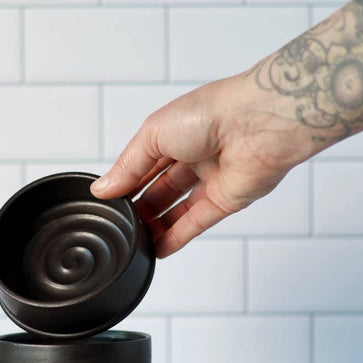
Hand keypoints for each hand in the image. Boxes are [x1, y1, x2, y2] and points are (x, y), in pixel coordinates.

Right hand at [90, 73, 315, 257]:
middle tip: (120, 224)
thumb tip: (103, 188)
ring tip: (135, 242)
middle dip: (141, 207)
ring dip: (157, 225)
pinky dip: (177, 237)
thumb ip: (129, 165)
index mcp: (176, 133)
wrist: (259, 123)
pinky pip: (197, 222)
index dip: (127, 182)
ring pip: (178, 208)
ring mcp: (211, 179)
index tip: (108, 201)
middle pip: (161, 188)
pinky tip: (158, 249)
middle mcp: (195, 155)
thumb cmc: (212, 113)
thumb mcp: (154, 134)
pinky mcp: (227, 200)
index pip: (145, 163)